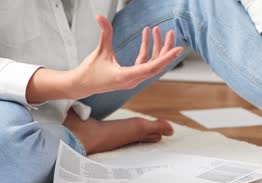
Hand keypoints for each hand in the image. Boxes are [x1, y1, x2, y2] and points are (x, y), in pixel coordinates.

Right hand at [68, 15, 183, 98]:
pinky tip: (146, 36)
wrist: (83, 85)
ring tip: (157, 30)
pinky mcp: (131, 75)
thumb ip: (104, 34)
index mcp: (126, 76)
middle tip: (171, 33)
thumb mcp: (100, 51)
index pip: (152, 67)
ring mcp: (133, 79)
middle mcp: (133, 80)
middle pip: (156, 65)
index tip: (178, 49)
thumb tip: (101, 17)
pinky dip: (146, 49)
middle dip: (165, 49)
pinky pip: (144, 62)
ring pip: (151, 63)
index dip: (166, 57)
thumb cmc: (90, 72)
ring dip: (156, 47)